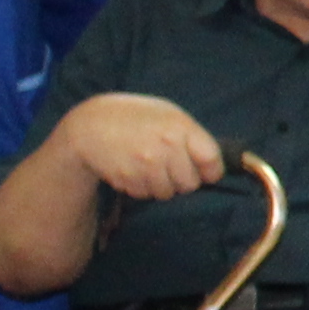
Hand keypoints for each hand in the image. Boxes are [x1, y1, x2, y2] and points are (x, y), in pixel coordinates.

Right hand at [64, 91, 231, 204]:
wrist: (92, 125)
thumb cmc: (137, 118)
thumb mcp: (168, 115)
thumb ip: (192, 137)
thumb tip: (216, 166)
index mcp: (180, 127)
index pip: (212, 160)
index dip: (211, 170)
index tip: (206, 171)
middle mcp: (165, 146)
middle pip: (190, 183)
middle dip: (183, 179)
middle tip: (169, 165)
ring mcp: (146, 164)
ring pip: (168, 193)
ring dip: (162, 184)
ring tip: (149, 164)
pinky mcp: (129, 179)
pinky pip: (147, 194)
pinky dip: (143, 187)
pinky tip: (134, 168)